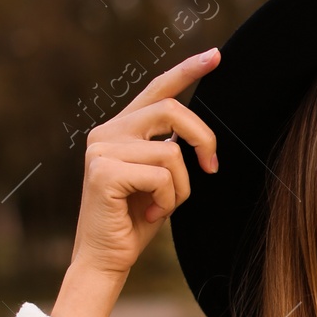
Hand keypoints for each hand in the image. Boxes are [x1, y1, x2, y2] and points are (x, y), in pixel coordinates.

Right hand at [68, 48, 222, 282]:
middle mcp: (106, 132)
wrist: (106, 260)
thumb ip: (169, 151)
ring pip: (172, 153)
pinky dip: (168, 201)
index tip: (216, 56)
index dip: (187, 71)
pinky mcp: (103, 171)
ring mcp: (101, 150)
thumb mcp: (160, 180)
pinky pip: (162, 176)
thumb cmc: (135, 223)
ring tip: (161, 208)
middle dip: (203, 138)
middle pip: (171, 110)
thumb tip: (195, 138)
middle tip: (212, 168)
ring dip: (181, 188)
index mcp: (119, 129)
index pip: (157, 89)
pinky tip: (148, 216)